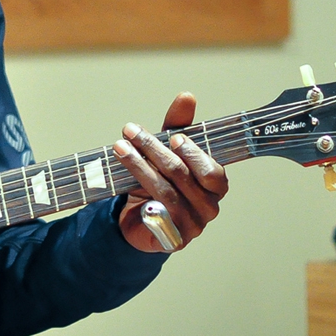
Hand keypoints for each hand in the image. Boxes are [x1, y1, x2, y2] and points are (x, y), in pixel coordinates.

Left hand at [111, 92, 228, 252]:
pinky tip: (126, 182)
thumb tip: (187, 96)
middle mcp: (209, 207)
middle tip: (131, 131)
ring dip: (139, 166)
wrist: (139, 221)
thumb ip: (178, 127)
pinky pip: (156, 215)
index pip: (212, 170)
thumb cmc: (160, 181)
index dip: (193, 153)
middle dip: (154, 150)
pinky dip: (141, 196)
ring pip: (166, 192)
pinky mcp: (172, 239)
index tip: (172, 136)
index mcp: (216, 186)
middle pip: (183, 176)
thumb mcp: (167, 151)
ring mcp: (192, 226)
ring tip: (119, 148)